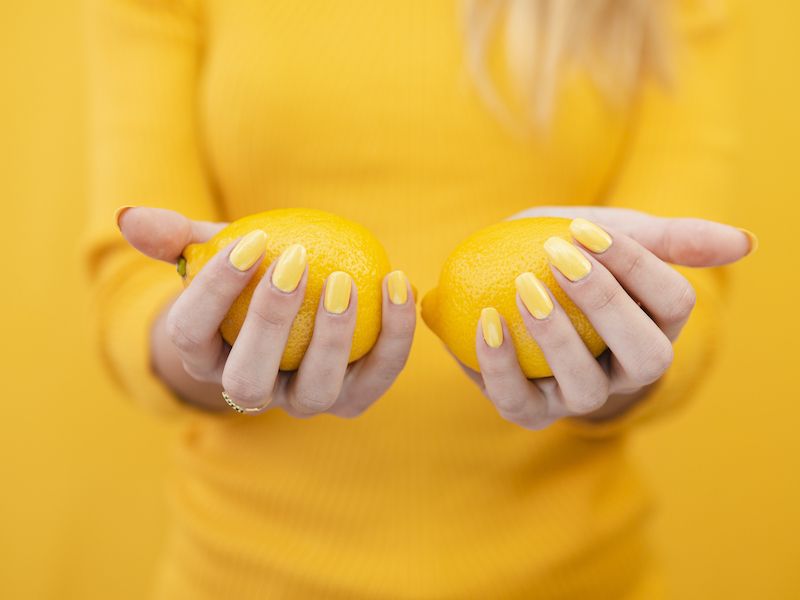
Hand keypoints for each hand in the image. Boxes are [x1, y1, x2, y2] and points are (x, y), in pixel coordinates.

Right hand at [118, 207, 415, 416]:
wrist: (291, 316)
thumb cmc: (244, 279)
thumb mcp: (211, 252)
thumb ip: (175, 237)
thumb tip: (130, 217)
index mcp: (204, 356)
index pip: (193, 331)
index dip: (214, 288)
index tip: (249, 237)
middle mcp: (250, 391)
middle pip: (248, 381)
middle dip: (268, 324)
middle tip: (294, 261)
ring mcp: (302, 401)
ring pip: (314, 392)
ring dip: (332, 340)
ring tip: (347, 282)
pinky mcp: (352, 398)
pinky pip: (375, 377)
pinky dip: (393, 337)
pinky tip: (399, 282)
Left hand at [463, 206, 753, 429]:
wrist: (497, 281)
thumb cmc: (564, 256)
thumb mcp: (611, 234)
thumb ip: (670, 238)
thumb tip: (746, 243)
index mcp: (657, 326)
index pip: (674, 303)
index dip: (636, 266)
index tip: (583, 230)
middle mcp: (627, 372)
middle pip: (647, 356)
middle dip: (608, 305)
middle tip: (559, 256)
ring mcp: (579, 396)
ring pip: (587, 389)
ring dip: (557, 338)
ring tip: (523, 288)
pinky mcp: (529, 409)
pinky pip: (518, 400)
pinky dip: (499, 364)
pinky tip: (486, 320)